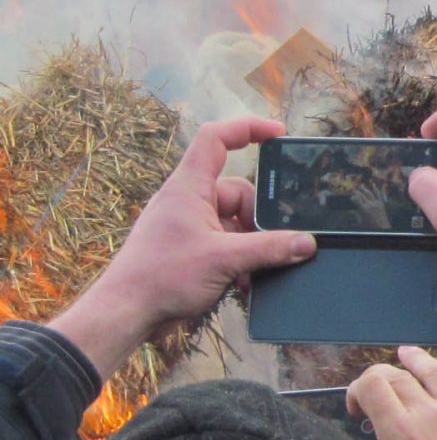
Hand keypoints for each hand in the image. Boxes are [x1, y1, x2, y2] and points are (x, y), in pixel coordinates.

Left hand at [51, 116, 315, 376]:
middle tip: (269, 242)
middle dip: (258, 218)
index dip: (248, 128)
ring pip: (234, 220)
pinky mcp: (189, 246)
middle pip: (238, 191)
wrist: (126, 311)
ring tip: (249, 270)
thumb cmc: (161, 277)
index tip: (279, 134)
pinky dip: (238, 258)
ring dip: (249, 244)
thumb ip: (269, 248)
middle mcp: (188, 200)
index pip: (216, 139)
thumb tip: (306, 243)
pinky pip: (225, 241)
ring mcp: (188, 223)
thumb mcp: (225, 260)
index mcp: (189, 187)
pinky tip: (242, 280)